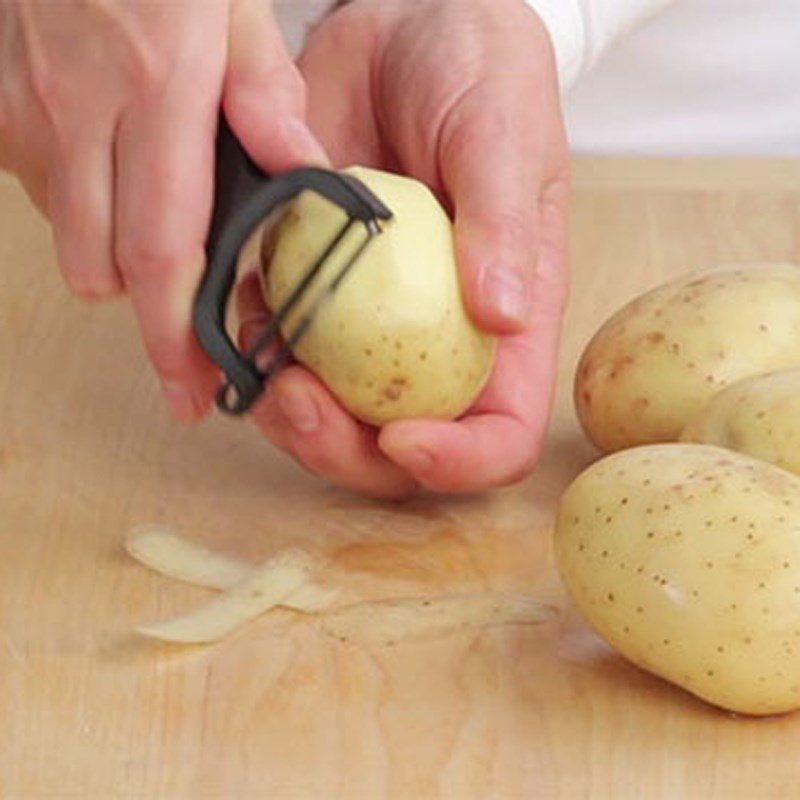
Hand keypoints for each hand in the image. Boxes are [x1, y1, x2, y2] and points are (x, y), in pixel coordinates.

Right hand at [0, 0, 325, 419]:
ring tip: (155, 223)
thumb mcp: (233, 0)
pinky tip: (109, 169)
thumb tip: (301, 163)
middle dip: (145, 310)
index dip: (174, 337)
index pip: (163, 251)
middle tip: (185, 319)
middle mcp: (81, 111)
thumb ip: (266, 89)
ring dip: (112, 253)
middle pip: (101, 269)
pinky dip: (77, 202)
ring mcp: (29, 108)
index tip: (189, 389)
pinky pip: (35, 188)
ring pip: (67, 238)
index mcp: (158, 92)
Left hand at [241, 0, 569, 497]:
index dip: (458, 462)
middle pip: (399, 449)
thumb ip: (504, 225)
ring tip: (262, 366)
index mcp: (504, 326)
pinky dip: (253, 355)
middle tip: (299, 401)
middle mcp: (436, 340)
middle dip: (345, 452)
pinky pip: (281, 354)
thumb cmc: (479, 72)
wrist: (407, 23)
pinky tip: (239, 312)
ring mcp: (372, 325)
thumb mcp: (504, 134)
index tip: (402, 435)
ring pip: (331, 418)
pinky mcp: (317, 291)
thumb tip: (502, 317)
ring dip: (287, 417)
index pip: (500, 433)